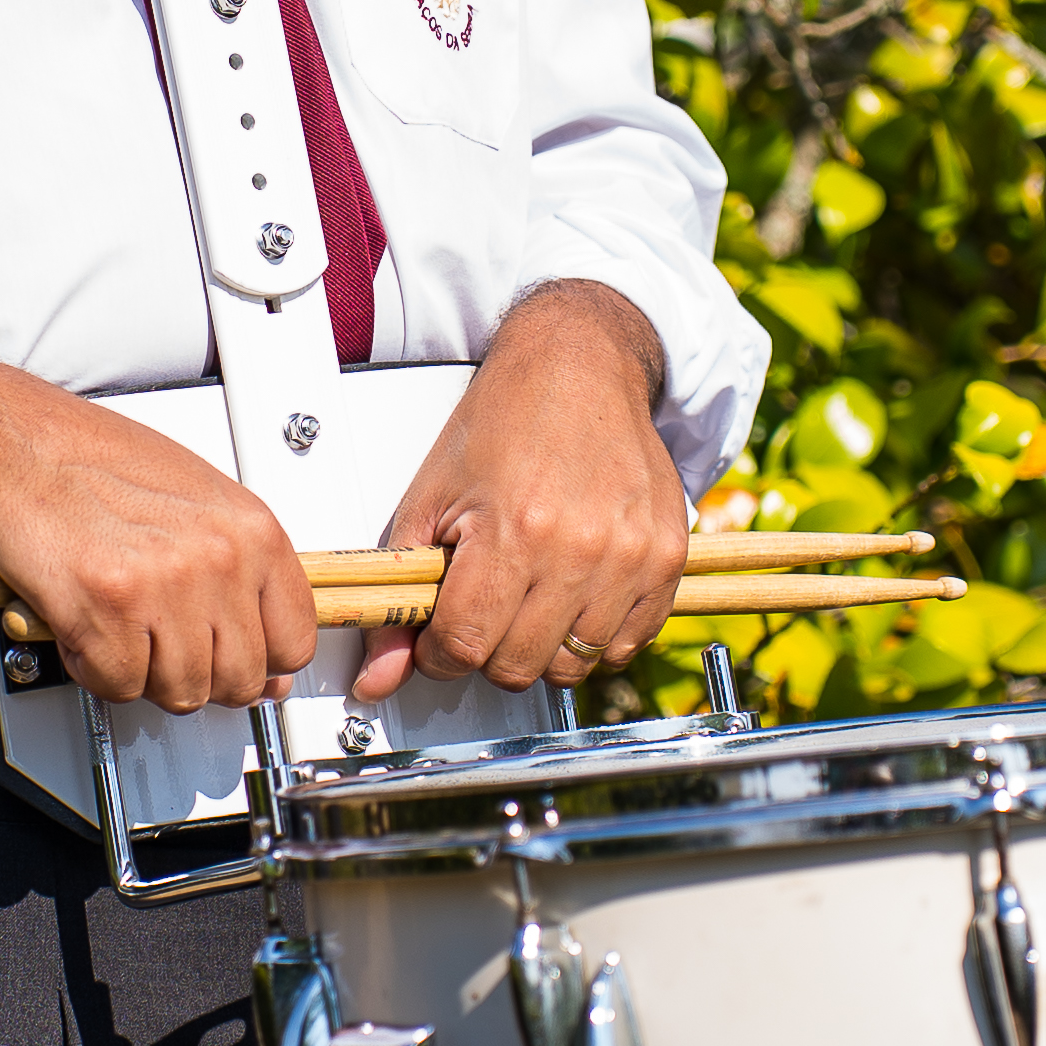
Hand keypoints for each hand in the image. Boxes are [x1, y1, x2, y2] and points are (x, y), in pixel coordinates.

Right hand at [0, 374, 319, 715]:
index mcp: (250, 530)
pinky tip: (87, 626)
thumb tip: (262, 634)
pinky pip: (120, 685)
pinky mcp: (107, 612)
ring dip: (144, 672)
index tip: (239, 660)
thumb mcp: (196, 498)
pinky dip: (96, 668)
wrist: (13, 446)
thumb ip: (238, 567)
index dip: (263, 663)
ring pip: (182, 691)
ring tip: (120, 625)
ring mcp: (164, 587)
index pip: (295, 639)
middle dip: (198, 674)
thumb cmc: (91, 462)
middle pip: (240, 679)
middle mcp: (217, 559)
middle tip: (163, 645)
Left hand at [353, 280, 689, 702]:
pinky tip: (572, 596)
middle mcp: (582, 550)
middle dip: (486, 649)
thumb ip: (402, 595)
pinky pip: (628, 645)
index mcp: (517, 531)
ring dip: (541, 646)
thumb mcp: (431, 499)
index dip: (439, 650)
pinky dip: (595, 636)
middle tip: (482, 605)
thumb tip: (378, 678)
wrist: (580, 367)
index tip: (438, 633)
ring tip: (528, 594)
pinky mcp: (667, 559)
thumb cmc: (505, 420)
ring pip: (573, 665)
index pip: (466, 645)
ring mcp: (632, 558)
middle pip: (518, 666)